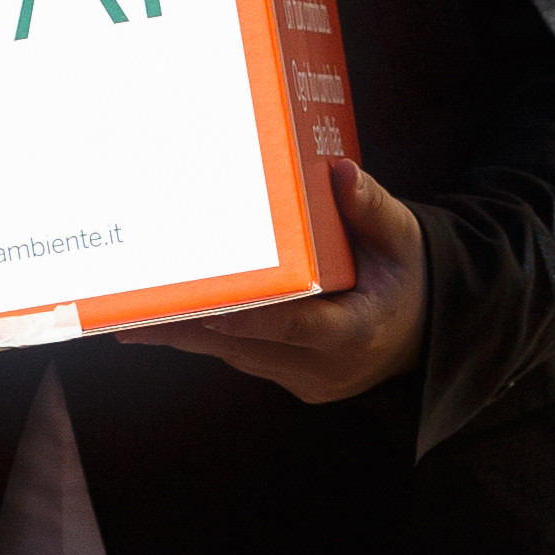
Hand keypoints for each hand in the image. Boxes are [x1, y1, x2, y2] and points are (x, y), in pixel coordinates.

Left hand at [145, 158, 428, 405]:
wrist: (425, 332)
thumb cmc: (408, 277)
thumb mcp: (404, 239)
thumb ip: (372, 209)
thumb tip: (340, 173)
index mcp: (357, 331)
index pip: (296, 328)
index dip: (250, 320)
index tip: (210, 310)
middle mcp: (325, 366)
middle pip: (247, 346)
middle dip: (191, 325)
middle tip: (132, 314)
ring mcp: (305, 381)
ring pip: (236, 355)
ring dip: (187, 333)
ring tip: (129, 318)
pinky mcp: (291, 381)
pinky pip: (242, 358)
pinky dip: (207, 337)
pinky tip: (162, 321)